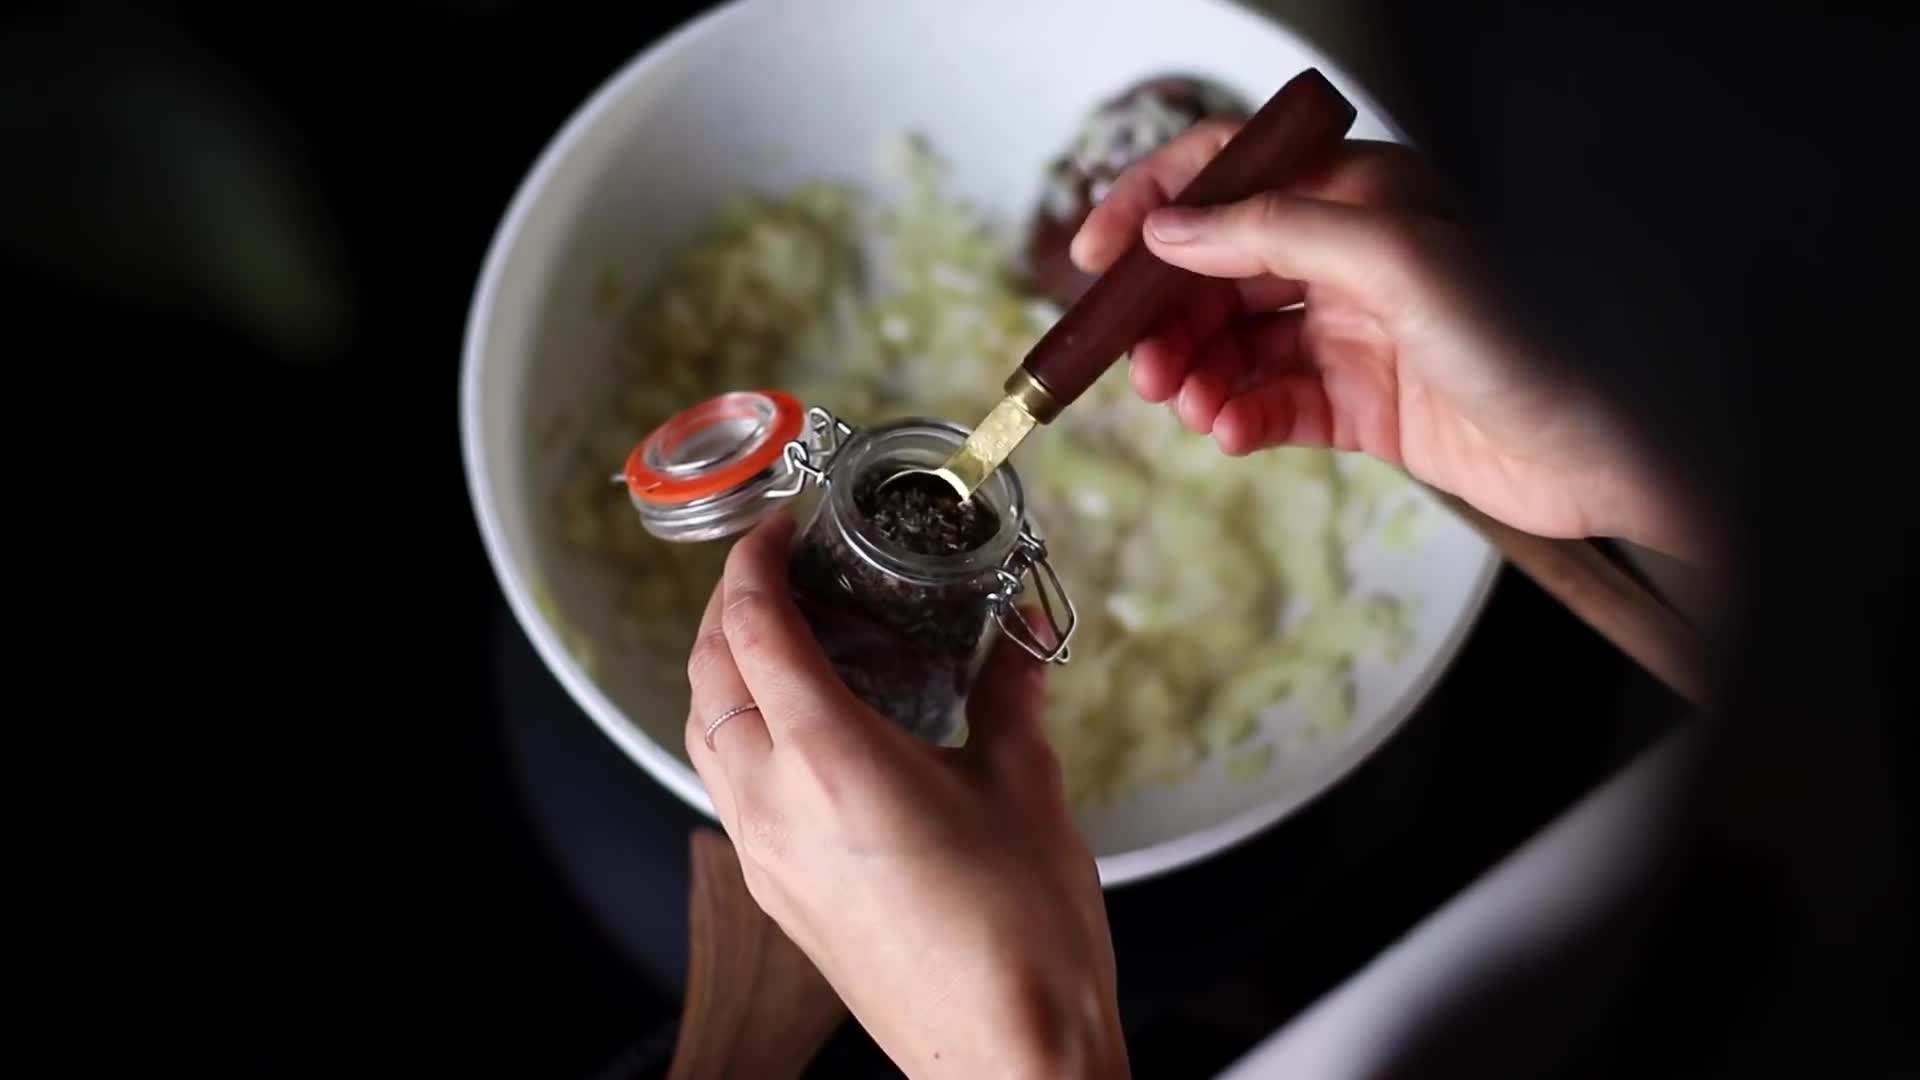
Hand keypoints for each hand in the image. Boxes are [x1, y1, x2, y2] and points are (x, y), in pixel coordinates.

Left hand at [684, 515, 1127, 1078]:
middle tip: (777, 565)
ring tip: (782, 636)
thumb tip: (1017, 635)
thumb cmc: (1022, 934)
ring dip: (725, 670)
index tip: (779, 524)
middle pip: (706, 674)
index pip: (753, 630)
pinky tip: (800, 728)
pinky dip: (743, 732)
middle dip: (727, 605)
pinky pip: (730, 788)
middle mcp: (775, 806)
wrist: (1008, 1054)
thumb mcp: (1024, 786)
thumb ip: (1008, 694)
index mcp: (831, 761)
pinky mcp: (778, 895)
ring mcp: (765, 857)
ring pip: (705, 734)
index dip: (753, 561)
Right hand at [1073, 123, 1707, 558]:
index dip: (1154, 206)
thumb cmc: (1539, 334)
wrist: (1615, 449)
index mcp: (1361, 196)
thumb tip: (1173, 228)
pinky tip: (1229, 432)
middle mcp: (1352, 259)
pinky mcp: (1363, 407)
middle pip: (1219, 271)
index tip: (1095, 254)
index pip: (1232, 177)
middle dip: (1166, 315)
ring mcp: (1355, 334)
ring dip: (1194, 373)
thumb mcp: (1398, 259)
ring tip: (1185, 405)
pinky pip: (1273, 405)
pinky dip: (1239, 419)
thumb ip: (1276, 235)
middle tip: (1136, 363)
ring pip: (1236, 344)